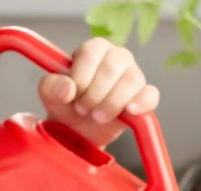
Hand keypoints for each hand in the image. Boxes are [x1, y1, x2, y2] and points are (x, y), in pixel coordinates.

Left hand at [38, 37, 159, 148]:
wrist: (80, 131)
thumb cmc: (67, 106)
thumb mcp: (50, 96)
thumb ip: (51, 87)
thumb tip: (67, 87)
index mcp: (94, 49)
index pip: (91, 52)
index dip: (81, 77)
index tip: (73, 95)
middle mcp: (117, 57)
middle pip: (112, 67)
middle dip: (94, 94)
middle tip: (83, 110)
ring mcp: (134, 75)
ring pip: (131, 80)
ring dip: (112, 103)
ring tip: (97, 116)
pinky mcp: (145, 95)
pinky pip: (150, 95)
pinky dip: (141, 103)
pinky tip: (129, 111)